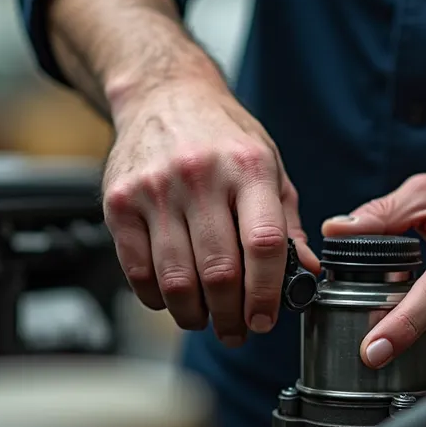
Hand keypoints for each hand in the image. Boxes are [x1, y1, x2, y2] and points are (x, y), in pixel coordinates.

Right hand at [101, 78, 318, 344]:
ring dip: (194, 314)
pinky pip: (137, 271)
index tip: (265, 319)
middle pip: (219, 271)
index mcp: (248, 167)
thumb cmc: (223, 136)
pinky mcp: (118, 202)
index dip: (266, 293)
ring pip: (176, 279)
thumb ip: (287, 224)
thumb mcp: (270, 168)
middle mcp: (200, 176)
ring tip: (206, 319)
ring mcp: (155, 189)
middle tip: (236, 331)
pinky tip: (174, 298)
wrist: (164, 95)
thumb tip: (307, 274)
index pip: (264, 244)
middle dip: (231, 316)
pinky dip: (158, 298)